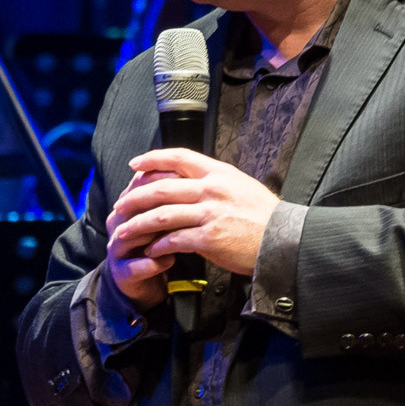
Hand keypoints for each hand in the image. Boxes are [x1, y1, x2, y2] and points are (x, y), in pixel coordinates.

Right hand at [104, 169, 177, 309]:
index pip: (140, 184)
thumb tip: (191, 171)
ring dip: (154, 234)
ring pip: (131, 234)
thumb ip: (173, 195)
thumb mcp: (167, 215)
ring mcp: (116, 248)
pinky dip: (153, 263)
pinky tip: (170, 260)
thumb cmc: (159, 240)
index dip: (161, 179)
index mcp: (129, 204)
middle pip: (133, 207)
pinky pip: (134, 266)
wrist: (145, 276)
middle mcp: (119, 222)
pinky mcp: (121, 272)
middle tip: (185, 205)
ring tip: (178, 234)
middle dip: (158, 204)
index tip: (186, 178)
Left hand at [111, 148, 280, 278]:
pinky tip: (150, 249)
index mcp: (219, 173)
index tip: (135, 164)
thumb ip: (215, 182)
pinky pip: (174, 240)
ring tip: (123, 231)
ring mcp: (210, 213)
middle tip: (120, 205)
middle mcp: (212, 189)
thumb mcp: (241, 186)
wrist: (283, 240)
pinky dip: (158, 244)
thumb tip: (191, 181)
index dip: (153, 158)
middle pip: (162, 187)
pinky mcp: (210, 238)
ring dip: (138, 223)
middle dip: (135, 196)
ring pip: (162, 215)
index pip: (179, 156)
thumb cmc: (264, 216)